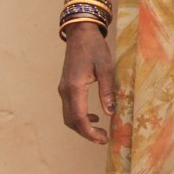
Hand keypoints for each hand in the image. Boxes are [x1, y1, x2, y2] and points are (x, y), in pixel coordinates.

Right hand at [58, 23, 115, 143]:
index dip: (89, 132)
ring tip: (100, 131)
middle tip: (103, 139)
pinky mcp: (66, 87)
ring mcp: (63, 89)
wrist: (80, 34)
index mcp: (74, 88)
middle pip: (71, 121)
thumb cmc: (95, 48)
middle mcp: (65, 91)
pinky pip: (70, 108)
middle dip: (86, 133)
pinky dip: (80, 116)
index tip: (102, 140)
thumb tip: (110, 112)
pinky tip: (95, 116)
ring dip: (82, 126)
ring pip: (69, 116)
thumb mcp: (106, 68)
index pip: (79, 118)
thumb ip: (107, 91)